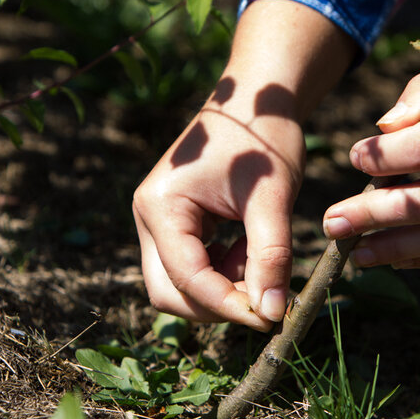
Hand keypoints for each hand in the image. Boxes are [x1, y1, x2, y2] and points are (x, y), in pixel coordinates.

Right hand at [133, 94, 303, 330]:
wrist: (257, 101)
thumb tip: (270, 313)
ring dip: (223, 287)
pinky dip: (224, 271)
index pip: (186, 277)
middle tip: (264, 298)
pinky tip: (251, 247)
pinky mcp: (176, 225)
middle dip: (216, 303)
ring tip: (261, 257)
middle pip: (169, 292)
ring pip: (181, 284)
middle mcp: (148, 217)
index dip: (227, 304)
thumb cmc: (263, 139)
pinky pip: (193, 267)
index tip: (270, 317)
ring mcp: (159, 222)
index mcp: (161, 206)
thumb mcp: (271, 197)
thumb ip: (270, 256)